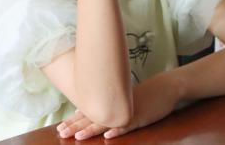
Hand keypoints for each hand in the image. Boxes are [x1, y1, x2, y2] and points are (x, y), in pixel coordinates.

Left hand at [57, 73, 179, 139]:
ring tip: (78, 137)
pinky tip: (108, 135)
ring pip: (105, 122)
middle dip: (75, 126)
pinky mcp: (138, 117)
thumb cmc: (142, 95)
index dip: (73, 120)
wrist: (164, 87)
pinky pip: (126, 124)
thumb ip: (104, 105)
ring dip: (91, 130)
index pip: (87, 113)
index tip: (59, 127)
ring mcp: (125, 112)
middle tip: (61, 132)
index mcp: (109, 103)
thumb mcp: (120, 99)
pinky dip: (117, 130)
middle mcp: (114, 107)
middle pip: (92, 118)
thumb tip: (83, 110)